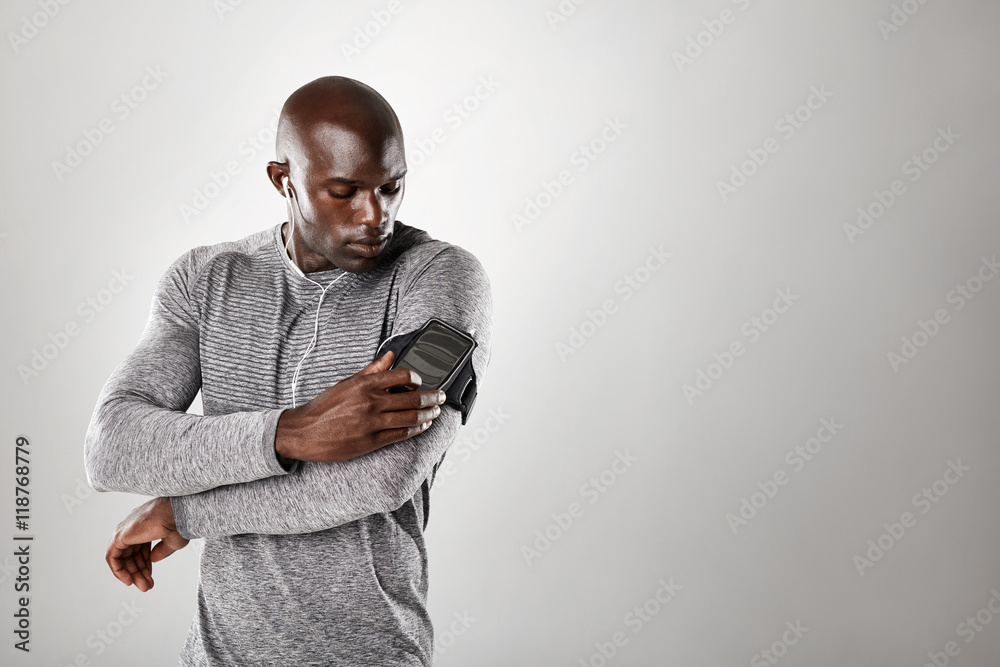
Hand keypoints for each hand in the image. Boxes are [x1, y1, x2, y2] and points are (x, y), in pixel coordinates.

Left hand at [106, 497, 188, 591]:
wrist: (176, 515)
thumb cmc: (178, 523)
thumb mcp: (172, 541)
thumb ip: (160, 551)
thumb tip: (152, 560)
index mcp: (145, 525)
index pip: (139, 548)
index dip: (145, 564)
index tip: (151, 576)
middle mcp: (132, 527)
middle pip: (131, 555)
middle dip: (139, 572)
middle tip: (147, 586)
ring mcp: (125, 531)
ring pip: (122, 558)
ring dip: (132, 574)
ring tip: (143, 586)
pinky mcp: (119, 537)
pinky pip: (112, 558)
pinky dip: (118, 570)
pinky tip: (129, 580)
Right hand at [276, 350, 447, 462]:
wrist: (302, 432)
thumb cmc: (323, 407)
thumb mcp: (347, 383)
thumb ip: (372, 370)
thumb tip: (390, 356)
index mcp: (364, 384)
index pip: (403, 376)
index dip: (418, 379)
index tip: (422, 382)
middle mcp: (370, 402)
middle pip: (413, 398)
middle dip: (432, 398)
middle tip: (441, 397)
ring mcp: (372, 423)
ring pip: (411, 418)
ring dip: (428, 414)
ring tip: (435, 412)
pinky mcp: (371, 441)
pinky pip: (401, 434)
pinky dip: (416, 429)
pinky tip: (422, 426)